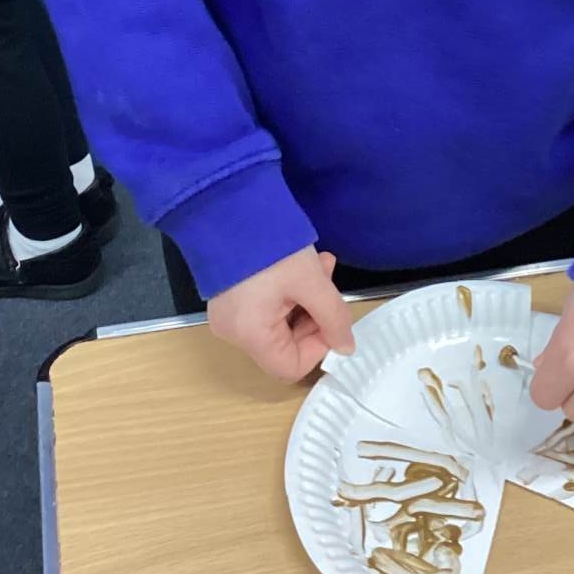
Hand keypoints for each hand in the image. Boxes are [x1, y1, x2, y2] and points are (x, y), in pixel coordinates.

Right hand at [207, 247, 354, 381]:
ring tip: (319, 265)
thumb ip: (334, 317)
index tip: (330, 317)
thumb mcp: (311, 282)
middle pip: (285, 345)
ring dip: (305, 299)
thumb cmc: (267, 244)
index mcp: (250, 334)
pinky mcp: (229, 297)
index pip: (290, 368)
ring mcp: (229, 315)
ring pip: (279, 323)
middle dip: (314, 316)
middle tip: (327, 281)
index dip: (317, 347)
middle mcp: (234, 333)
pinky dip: (287, 293)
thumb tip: (346, 347)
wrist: (228, 205)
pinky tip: (302, 265)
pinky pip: (264, 308)